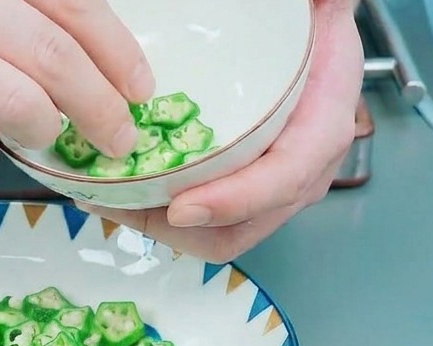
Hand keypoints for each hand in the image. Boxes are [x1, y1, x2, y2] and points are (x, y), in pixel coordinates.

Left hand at [78, 0, 364, 262]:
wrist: (314, 40)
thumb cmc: (312, 31)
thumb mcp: (323, 11)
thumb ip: (325, 2)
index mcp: (321, 129)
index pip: (283, 181)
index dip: (233, 201)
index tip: (181, 206)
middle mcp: (298, 173)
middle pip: (236, 231)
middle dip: (172, 227)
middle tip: (117, 200)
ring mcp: (266, 192)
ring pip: (211, 236)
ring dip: (156, 225)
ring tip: (107, 196)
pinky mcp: (238, 193)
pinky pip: (201, 223)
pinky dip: (157, 215)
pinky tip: (119, 189)